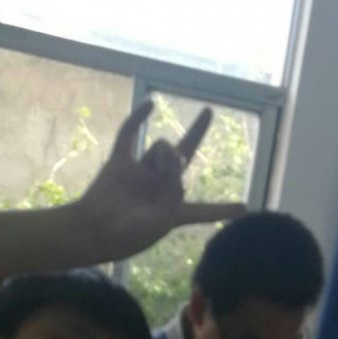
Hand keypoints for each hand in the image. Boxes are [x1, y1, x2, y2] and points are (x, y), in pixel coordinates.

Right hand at [75, 102, 245, 260]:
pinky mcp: (120, 163)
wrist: (93, 231)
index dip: (223, 210)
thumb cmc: (129, 235)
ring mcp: (140, 174)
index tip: (244, 208)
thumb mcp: (162, 220)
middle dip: (193, 137)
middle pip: (182, 156)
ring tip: (155, 168)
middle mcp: (159, 188)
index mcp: (172, 210)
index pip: (203, 210)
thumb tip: (178, 155)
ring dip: (165, 154)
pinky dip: (139, 118)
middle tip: (206, 116)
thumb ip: (175, 189)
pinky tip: (152, 103)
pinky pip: (130, 134)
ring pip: (162, 148)